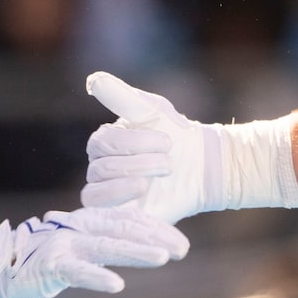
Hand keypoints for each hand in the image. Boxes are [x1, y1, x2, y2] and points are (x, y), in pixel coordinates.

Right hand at [0, 207, 185, 297]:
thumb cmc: (41, 258)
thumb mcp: (78, 247)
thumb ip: (104, 244)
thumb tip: (141, 246)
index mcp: (87, 221)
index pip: (128, 220)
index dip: (156, 229)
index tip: (180, 243)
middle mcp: (79, 229)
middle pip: (123, 229)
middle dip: (155, 238)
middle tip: (183, 250)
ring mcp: (64, 246)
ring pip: (105, 247)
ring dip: (135, 251)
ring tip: (162, 258)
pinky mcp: (50, 266)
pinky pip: (76, 272)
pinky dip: (96, 277)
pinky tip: (116, 285)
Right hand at [82, 71, 297, 218]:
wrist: (204, 168)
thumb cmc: (177, 135)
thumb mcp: (152, 111)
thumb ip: (122, 97)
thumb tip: (94, 80)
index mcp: (104, 143)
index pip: (102, 142)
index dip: (133, 143)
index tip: (167, 141)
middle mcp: (100, 169)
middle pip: (101, 168)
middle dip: (139, 162)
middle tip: (169, 162)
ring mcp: (108, 195)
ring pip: (96, 193)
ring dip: (130, 183)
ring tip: (161, 177)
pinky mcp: (119, 217)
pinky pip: (100, 216)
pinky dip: (120, 205)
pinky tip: (145, 195)